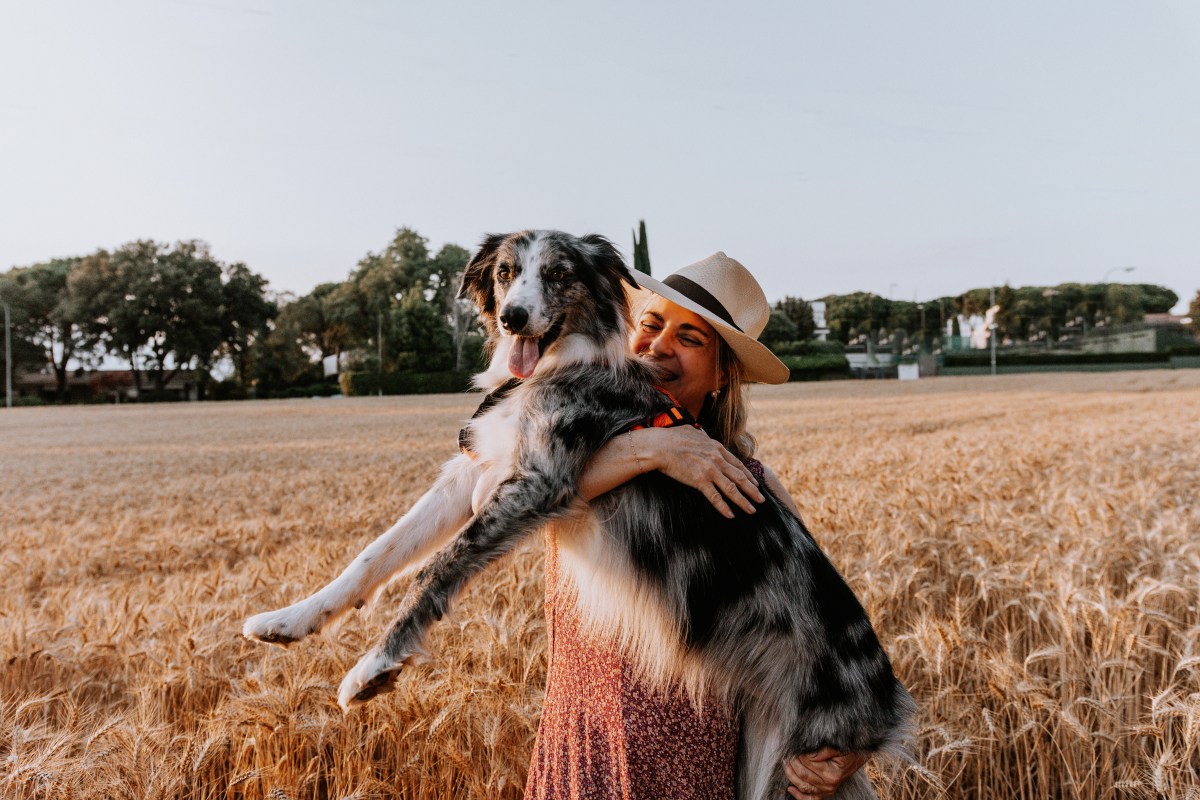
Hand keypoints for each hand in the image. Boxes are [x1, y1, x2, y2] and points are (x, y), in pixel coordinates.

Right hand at [637, 426, 763, 517]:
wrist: (660, 446)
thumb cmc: (672, 438)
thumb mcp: (693, 432)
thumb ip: (701, 436)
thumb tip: (701, 433)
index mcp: (717, 448)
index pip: (737, 464)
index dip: (748, 475)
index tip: (755, 483)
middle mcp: (717, 459)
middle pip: (740, 477)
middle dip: (752, 490)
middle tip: (761, 500)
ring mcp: (710, 470)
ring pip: (732, 489)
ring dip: (744, 501)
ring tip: (752, 510)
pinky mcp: (699, 480)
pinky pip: (715, 497)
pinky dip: (724, 507)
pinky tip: (731, 515)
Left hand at [783, 748, 869, 798]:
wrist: (858, 756)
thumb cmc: (848, 750)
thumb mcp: (837, 747)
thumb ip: (823, 750)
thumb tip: (807, 754)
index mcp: (832, 774)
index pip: (808, 763)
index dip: (799, 754)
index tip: (794, 746)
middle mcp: (829, 785)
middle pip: (803, 774)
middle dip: (792, 762)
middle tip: (787, 752)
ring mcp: (827, 790)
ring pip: (803, 785)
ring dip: (791, 774)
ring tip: (786, 762)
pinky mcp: (825, 792)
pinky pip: (810, 798)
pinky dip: (799, 795)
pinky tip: (790, 788)